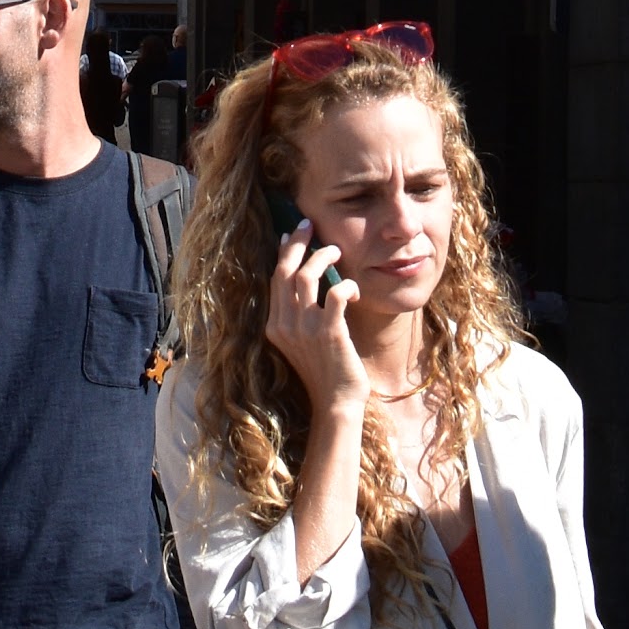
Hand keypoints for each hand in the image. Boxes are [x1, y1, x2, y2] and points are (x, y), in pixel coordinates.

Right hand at [263, 219, 367, 418]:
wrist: (336, 404)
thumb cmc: (323, 371)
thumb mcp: (300, 341)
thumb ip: (296, 313)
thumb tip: (300, 277)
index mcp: (275, 326)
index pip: (275, 277)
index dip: (283, 252)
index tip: (289, 233)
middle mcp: (286, 324)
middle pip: (286, 270)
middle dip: (297, 242)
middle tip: (308, 225)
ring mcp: (307, 329)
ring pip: (307, 275)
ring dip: (322, 256)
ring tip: (335, 250)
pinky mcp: (331, 333)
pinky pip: (336, 293)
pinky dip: (346, 284)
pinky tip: (353, 287)